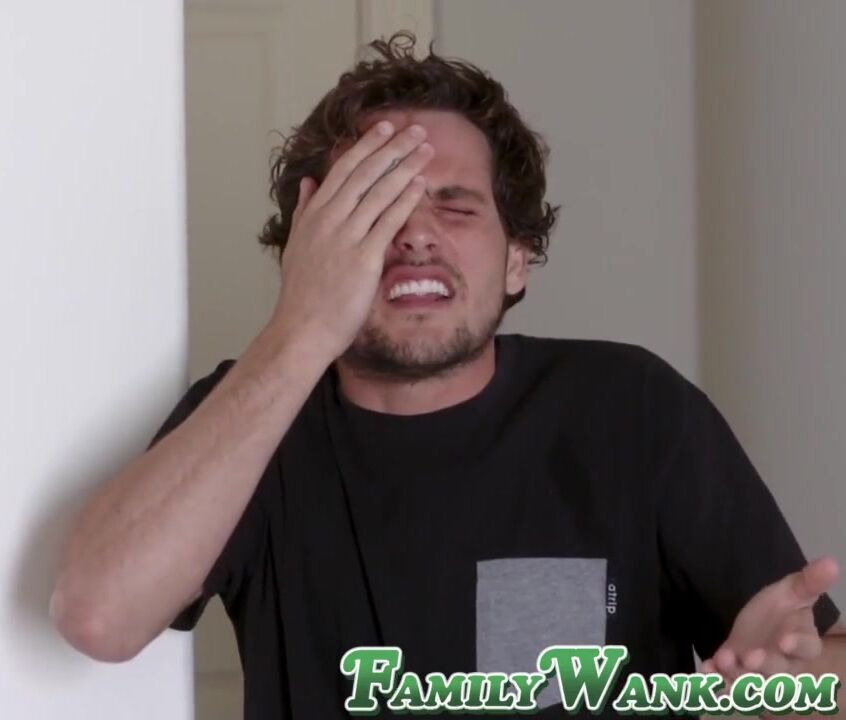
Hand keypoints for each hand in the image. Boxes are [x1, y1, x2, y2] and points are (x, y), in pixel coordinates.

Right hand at [270, 121, 433, 360]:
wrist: (302, 328)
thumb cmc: (301, 294)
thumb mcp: (296, 245)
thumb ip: (303, 211)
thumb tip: (307, 184)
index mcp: (314, 214)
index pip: (343, 169)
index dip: (367, 145)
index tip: (385, 127)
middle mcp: (329, 219)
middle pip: (365, 173)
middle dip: (393, 147)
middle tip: (416, 128)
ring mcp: (346, 237)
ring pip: (379, 191)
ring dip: (405, 166)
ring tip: (425, 148)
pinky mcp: (363, 258)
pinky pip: (388, 221)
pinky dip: (405, 199)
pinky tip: (420, 184)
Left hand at [701, 556, 839, 685]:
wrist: (760, 624)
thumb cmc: (782, 609)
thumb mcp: (793, 591)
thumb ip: (810, 581)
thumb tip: (831, 561)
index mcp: (804, 644)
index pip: (806, 648)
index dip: (797, 646)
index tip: (785, 641)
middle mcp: (784, 664)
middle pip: (778, 671)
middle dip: (765, 666)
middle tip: (751, 658)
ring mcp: (758, 671)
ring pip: (752, 679)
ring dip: (737, 674)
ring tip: (724, 661)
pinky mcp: (734, 671)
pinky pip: (726, 680)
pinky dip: (716, 677)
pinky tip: (707, 668)